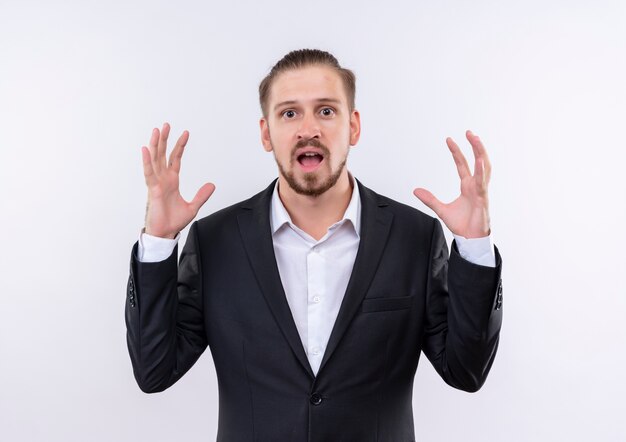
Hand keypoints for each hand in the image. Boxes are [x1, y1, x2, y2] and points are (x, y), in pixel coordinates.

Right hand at [141, 122, 214, 238]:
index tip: (185, 133)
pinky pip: (149, 173)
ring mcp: (156, 183)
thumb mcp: (193, 207)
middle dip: (164, 140)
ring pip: (155, 160)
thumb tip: (212, 184)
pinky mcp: (152, 190)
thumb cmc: (174, 221)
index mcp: (172, 181)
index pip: (176, 159)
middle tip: (166, 125)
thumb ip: (202, 195)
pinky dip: (147, 161)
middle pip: (163, 155)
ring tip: (156, 131)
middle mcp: (163, 179)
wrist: (165, 233)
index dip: (180, 146)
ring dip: (155, 145)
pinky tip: (146, 149)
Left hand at [413, 130, 490, 238]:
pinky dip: (481, 171)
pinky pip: (482, 183)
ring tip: (476, 139)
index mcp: (467, 186)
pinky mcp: (483, 199)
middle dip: (474, 146)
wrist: (470, 239)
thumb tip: (416, 190)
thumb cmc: (462, 224)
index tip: (449, 139)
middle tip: (469, 132)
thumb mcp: (441, 209)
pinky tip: (479, 160)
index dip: (457, 152)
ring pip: (484, 167)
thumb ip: (430, 199)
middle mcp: (476, 185)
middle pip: (476, 161)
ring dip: (480, 152)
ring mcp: (481, 191)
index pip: (462, 164)